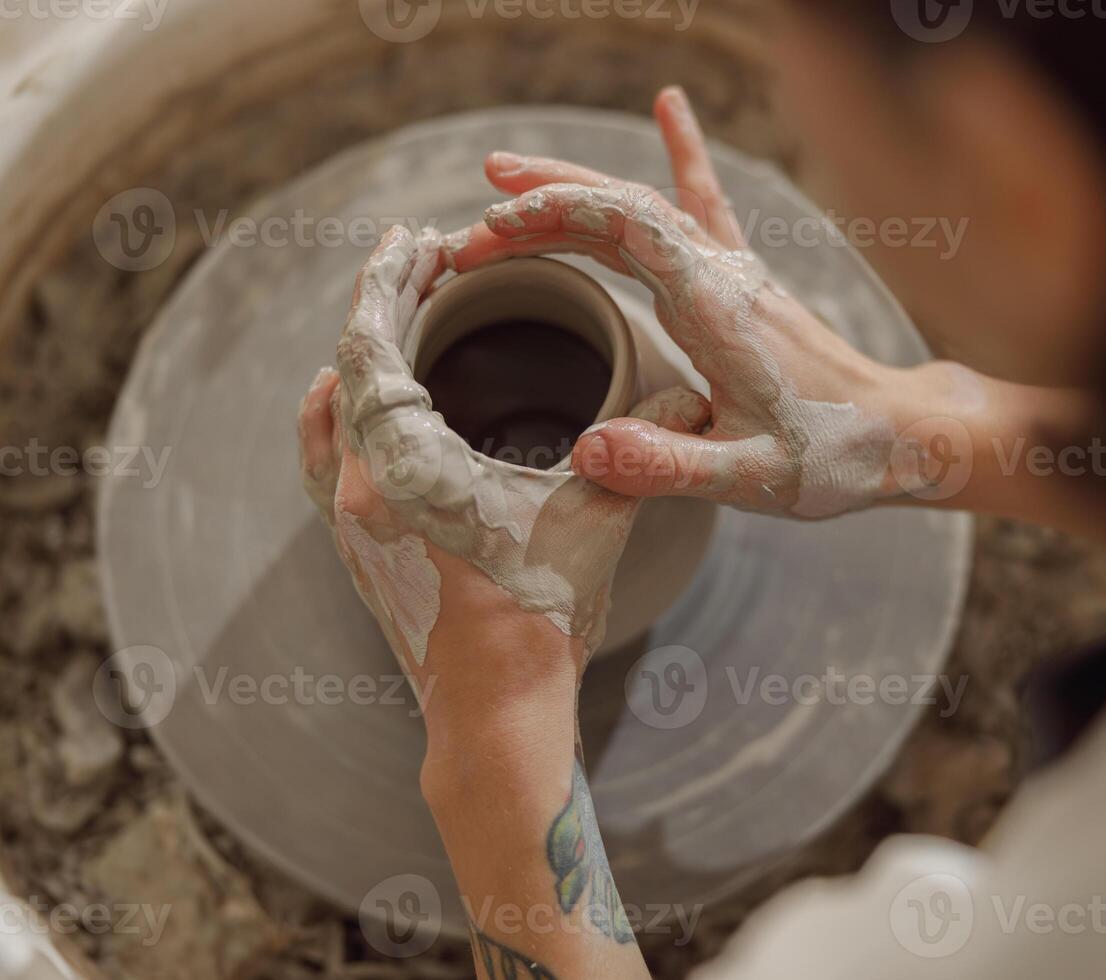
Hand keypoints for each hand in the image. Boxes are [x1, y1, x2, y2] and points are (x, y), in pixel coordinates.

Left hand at [297, 227, 709, 679]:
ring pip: (328, 409)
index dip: (388, 281)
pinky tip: (363, 399)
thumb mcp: (595, 522)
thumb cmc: (540, 623)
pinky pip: (325, 456)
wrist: (495, 714)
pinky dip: (341, 409)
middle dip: (380, 301)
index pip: (369, 346)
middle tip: (416, 253)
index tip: (414, 236)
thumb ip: (638, 451)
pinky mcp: (354, 548)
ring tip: (396, 311)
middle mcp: (354, 490)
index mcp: (400, 471)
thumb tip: (693, 399)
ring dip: (359, 353)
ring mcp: (346, 523)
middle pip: (345, 365)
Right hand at [472, 86, 918, 518]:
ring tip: (505, 177)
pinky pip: (705, 206)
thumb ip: (669, 466)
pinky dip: (682, 157)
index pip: (625, 229)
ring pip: (647, 205)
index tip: (487, 234)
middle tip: (467, 230)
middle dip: (540, 207)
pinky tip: (671, 108)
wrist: (901, 434)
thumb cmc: (832, 456)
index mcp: (716, 309)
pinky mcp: (745, 284)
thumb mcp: (748, 478)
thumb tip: (584, 452)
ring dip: (576, 190)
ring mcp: (735, 273)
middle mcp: (723, 275)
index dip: (553, 217)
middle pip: (622, 208)